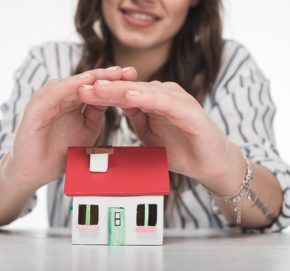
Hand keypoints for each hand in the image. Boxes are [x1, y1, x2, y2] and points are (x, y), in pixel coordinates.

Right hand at [2, 67, 137, 190]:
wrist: (35, 172)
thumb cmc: (60, 151)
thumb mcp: (87, 129)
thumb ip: (97, 112)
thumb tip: (117, 97)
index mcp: (71, 100)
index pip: (94, 86)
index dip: (113, 81)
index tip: (135, 77)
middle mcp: (58, 96)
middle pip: (84, 80)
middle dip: (106, 75)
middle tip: (128, 71)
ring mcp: (46, 100)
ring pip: (70, 83)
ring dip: (90, 77)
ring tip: (111, 74)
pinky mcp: (35, 109)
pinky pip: (53, 94)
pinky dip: (69, 87)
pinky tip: (84, 83)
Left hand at [78, 80, 245, 193]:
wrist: (209, 165)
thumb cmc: (181, 150)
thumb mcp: (149, 136)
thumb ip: (136, 120)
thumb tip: (115, 111)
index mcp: (153, 101)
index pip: (122, 95)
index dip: (101, 94)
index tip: (79, 94)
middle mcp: (164, 95)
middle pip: (130, 89)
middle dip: (105, 88)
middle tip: (82, 86)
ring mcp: (177, 100)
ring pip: (144, 91)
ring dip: (121, 90)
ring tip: (99, 88)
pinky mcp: (189, 110)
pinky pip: (165, 102)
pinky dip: (147, 98)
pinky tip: (130, 96)